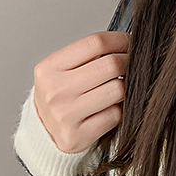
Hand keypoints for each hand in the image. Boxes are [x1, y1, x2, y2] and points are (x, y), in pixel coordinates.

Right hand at [32, 31, 129, 153]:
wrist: (43, 133)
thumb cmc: (59, 95)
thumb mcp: (62, 69)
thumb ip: (89, 54)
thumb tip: (127, 42)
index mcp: (49, 68)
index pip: (95, 43)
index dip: (119, 40)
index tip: (129, 41)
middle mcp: (55, 91)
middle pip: (110, 65)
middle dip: (128, 61)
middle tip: (132, 63)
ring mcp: (65, 115)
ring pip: (117, 90)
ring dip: (126, 87)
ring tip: (121, 85)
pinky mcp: (77, 136)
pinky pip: (114, 115)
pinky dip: (119, 109)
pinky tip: (111, 107)